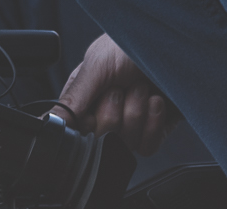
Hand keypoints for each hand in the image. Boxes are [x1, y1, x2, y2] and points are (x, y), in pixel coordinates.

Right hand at [56, 33, 176, 156]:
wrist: (178, 43)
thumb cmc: (135, 44)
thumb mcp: (97, 66)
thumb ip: (72, 99)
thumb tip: (47, 122)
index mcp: (85, 99)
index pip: (75, 132)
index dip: (87, 121)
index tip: (95, 102)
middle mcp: (106, 113)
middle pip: (100, 140)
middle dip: (114, 111)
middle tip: (122, 86)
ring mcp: (131, 125)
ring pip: (124, 144)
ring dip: (136, 112)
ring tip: (143, 86)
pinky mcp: (153, 131)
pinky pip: (146, 147)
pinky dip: (153, 124)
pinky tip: (157, 101)